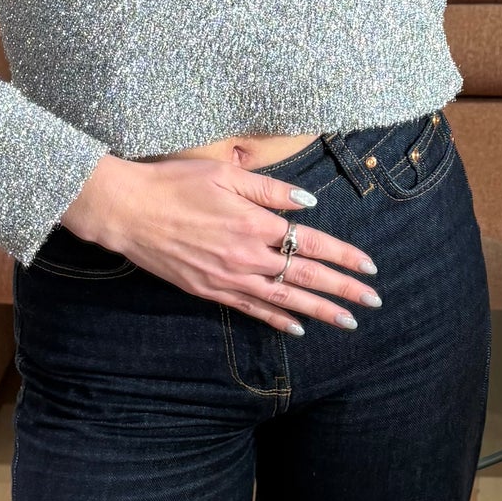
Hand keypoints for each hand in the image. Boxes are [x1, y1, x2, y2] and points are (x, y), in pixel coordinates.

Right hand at [61, 151, 380, 334]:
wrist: (128, 211)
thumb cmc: (175, 183)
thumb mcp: (225, 173)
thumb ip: (270, 190)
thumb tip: (308, 202)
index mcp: (254, 223)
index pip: (311, 243)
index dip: (343, 256)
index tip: (369, 267)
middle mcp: (246, 256)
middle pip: (305, 276)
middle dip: (343, 290)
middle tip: (373, 303)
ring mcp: (228, 277)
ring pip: (283, 298)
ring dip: (319, 311)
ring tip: (347, 322)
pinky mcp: (209, 290)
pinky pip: (251, 308)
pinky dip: (276, 318)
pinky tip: (297, 326)